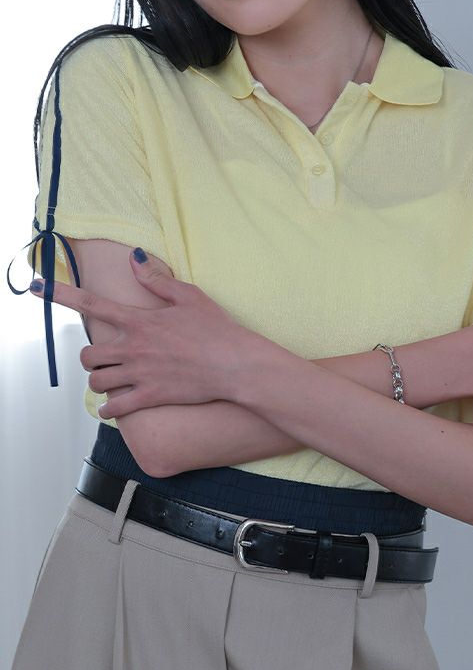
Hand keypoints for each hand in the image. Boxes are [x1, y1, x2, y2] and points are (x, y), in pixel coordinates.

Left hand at [29, 251, 282, 418]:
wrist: (236, 365)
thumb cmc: (217, 329)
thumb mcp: (189, 296)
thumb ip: (156, 280)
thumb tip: (134, 259)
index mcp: (140, 320)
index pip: (91, 304)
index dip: (60, 294)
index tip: (38, 287)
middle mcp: (133, 348)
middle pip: (88, 354)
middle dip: (91, 357)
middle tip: (104, 358)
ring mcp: (140, 374)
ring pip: (97, 381)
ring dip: (100, 381)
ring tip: (111, 381)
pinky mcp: (150, 396)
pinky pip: (114, 408)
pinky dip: (109, 410)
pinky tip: (114, 407)